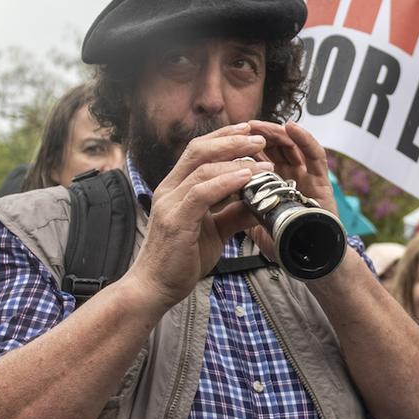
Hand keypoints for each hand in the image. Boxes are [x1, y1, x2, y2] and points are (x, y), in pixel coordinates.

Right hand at [124, 126, 269, 308]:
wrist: (155, 288)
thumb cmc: (181, 260)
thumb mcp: (215, 231)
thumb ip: (235, 214)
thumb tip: (261, 202)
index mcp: (176, 188)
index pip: (199, 151)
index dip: (224, 137)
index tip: (249, 131)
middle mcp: (170, 190)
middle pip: (199, 150)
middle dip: (231, 140)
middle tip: (260, 138)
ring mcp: (170, 203)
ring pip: (202, 168)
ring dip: (235, 160)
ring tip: (262, 161)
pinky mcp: (175, 220)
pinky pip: (201, 193)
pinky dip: (225, 182)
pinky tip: (246, 178)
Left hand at [238, 120, 338, 268]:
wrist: (308, 259)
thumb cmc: (283, 241)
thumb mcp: (256, 220)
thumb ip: (241, 206)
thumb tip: (217, 195)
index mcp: (274, 182)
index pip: (258, 156)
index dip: (243, 145)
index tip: (225, 137)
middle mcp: (290, 175)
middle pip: (273, 146)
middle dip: (256, 134)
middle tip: (240, 126)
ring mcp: (307, 176)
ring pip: (292, 145)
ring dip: (275, 132)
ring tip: (258, 125)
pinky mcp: (322, 180)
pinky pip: (316, 155)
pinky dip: (305, 139)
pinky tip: (291, 128)